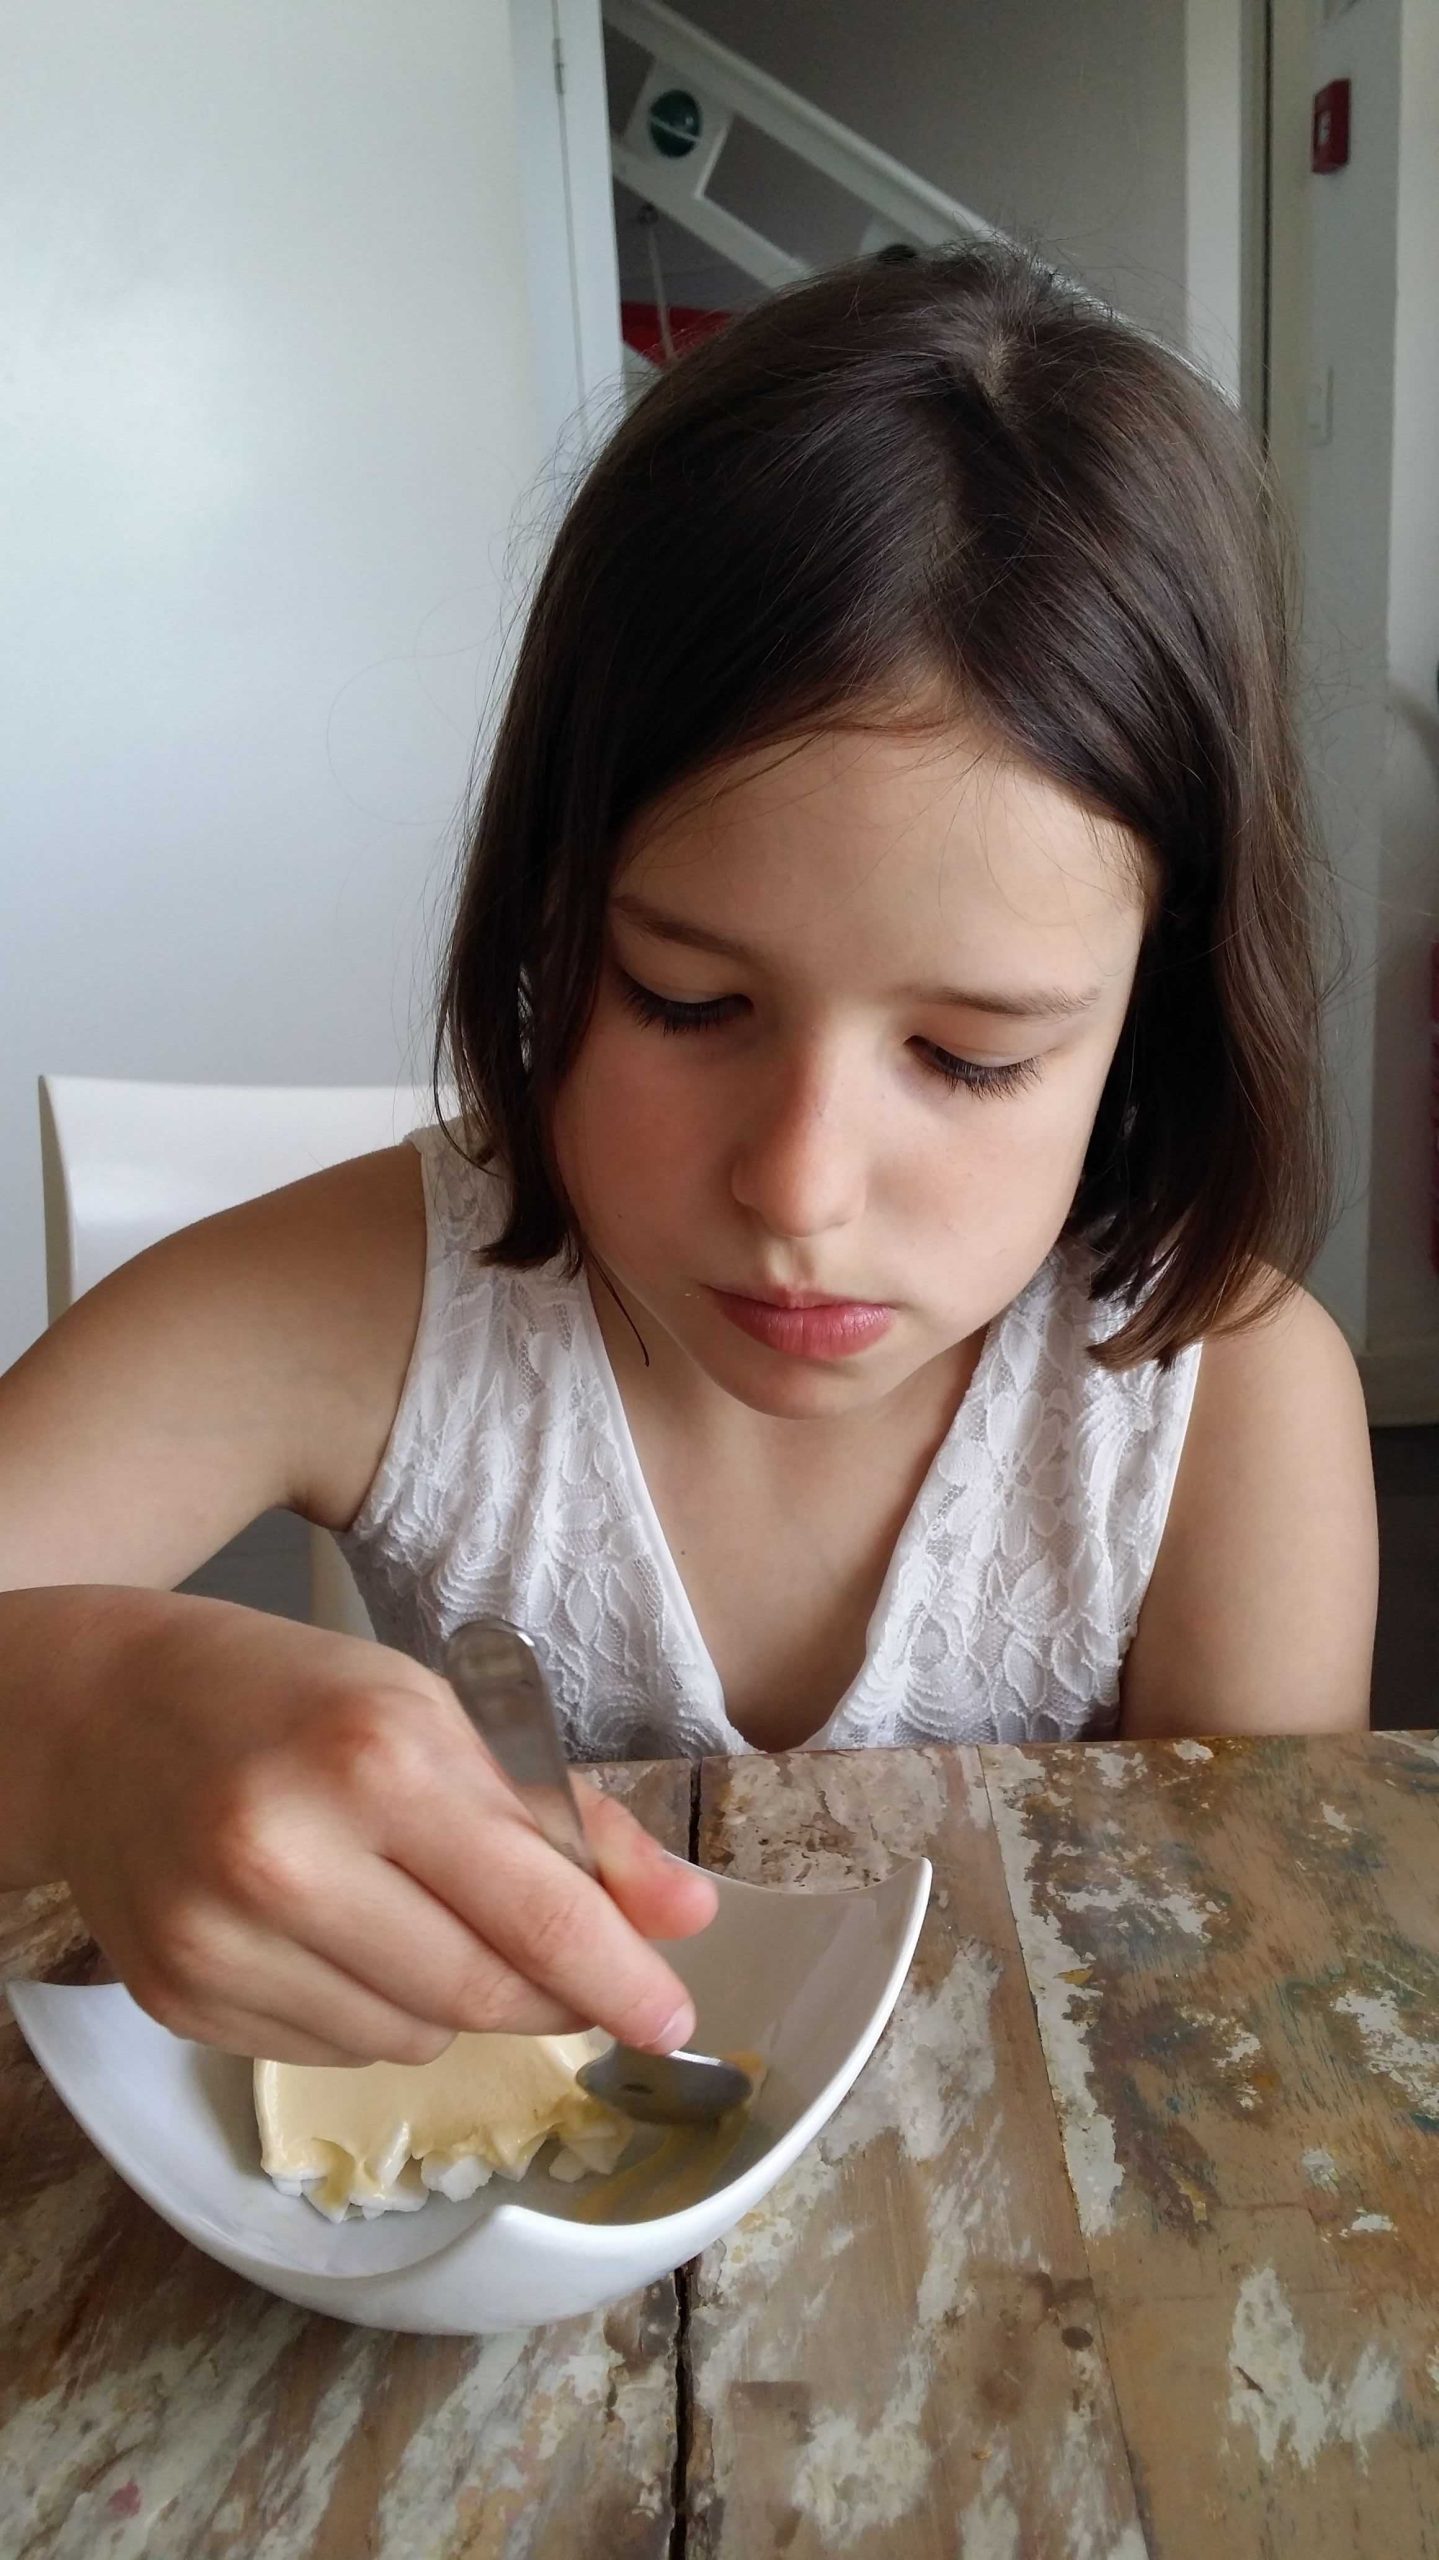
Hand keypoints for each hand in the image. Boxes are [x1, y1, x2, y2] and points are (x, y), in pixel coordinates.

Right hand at [53, 1598, 715, 2064]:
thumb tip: (686, 1916)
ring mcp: (223, 1939)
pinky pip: (333, 2053)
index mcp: (376, 1759)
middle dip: (549, 1994)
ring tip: (414, 1911)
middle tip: (567, 1970)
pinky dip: (370, 2013)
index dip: (619, 1979)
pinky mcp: (180, 1999)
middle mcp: (290, 1857)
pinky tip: (339, 1937)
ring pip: (412, 2038)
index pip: (536, 1912)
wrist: (100, 1713)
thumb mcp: (444, 1716)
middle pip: (481, 1995)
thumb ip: (569, 1820)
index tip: (671, 2017)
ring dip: (453, 2000)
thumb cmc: (294, 1699)